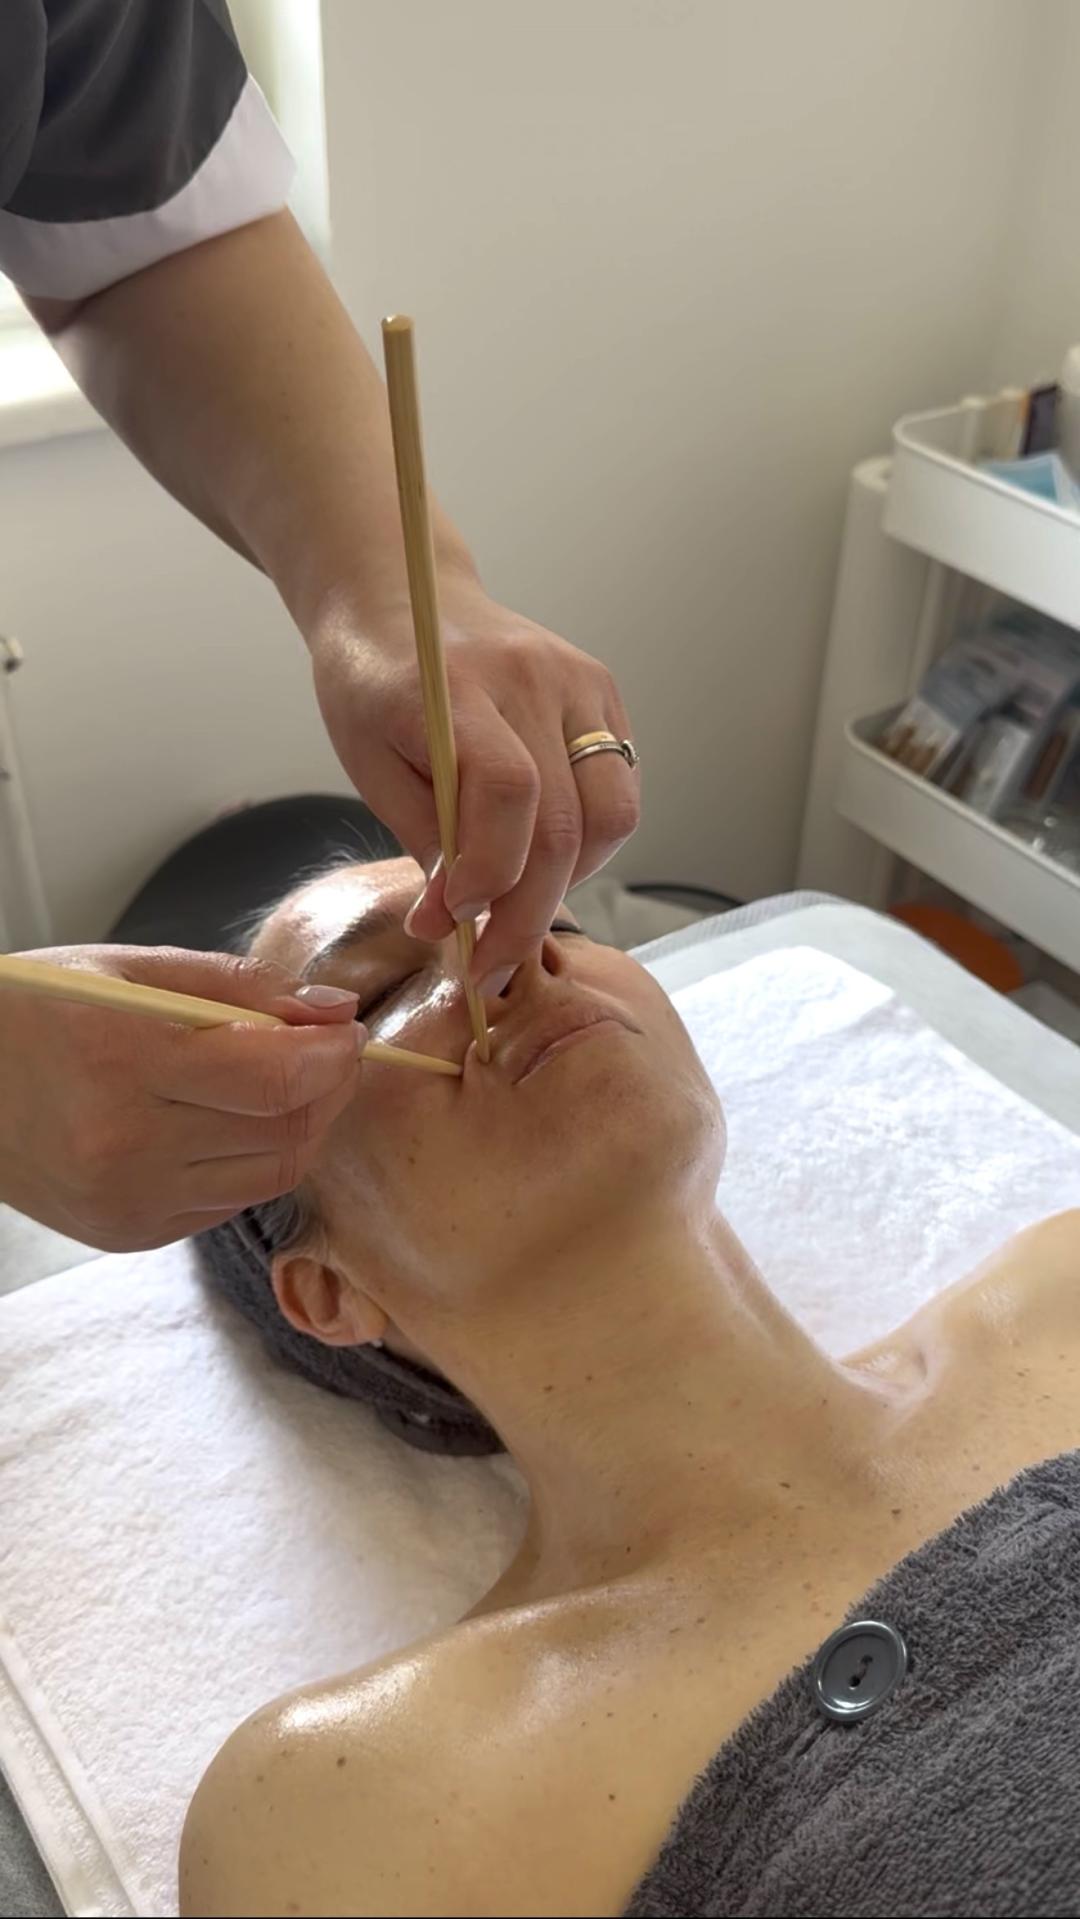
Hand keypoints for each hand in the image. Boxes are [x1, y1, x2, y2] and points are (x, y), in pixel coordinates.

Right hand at [0, 945, 364, 1252]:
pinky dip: (254, 1161)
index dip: (333, 1055)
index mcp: (125, 1061)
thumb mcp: (134, 967)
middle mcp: (127, 1145)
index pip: (276, 1079)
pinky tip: (235, 1122)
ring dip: (302, 1127)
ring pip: (271, 1175)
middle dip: (329, 1089)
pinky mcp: (130, 1234)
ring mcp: (129, 1201)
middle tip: (331, 1051)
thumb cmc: (40, 1008)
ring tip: (289, 1082)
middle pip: (285, 1132)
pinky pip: (231, 1202)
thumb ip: (243, 987)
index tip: (346, 1030)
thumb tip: (334, 1010)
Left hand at [310, 574, 639, 991]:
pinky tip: (541, 857)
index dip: (490, 873)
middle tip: (492, 967)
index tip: (458, 923)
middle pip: (565, 821)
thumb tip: (455, 926)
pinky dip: (587, 842)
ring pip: (611, 814)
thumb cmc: (371, 681)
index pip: (506, 791)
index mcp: (455, 688)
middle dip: (530, 913)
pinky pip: (617, 789)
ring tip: (519, 906)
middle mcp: (532, 675)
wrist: (401, 591)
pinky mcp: (603, 689)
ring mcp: (577, 679)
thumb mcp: (368, 761)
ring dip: (570, 881)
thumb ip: (422, 839)